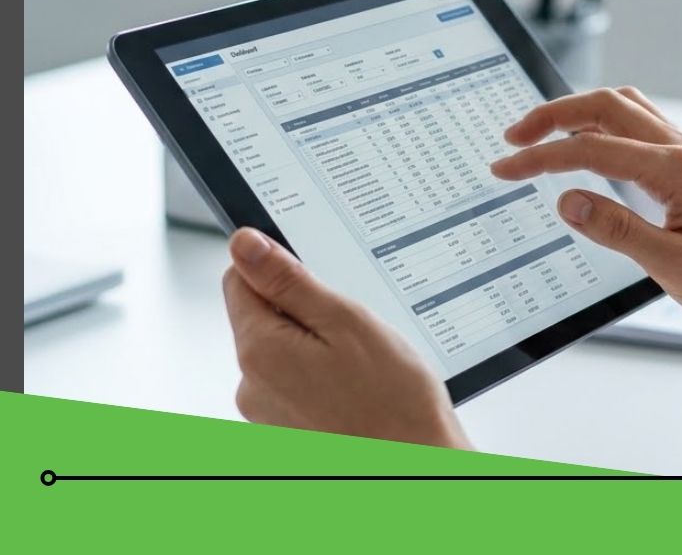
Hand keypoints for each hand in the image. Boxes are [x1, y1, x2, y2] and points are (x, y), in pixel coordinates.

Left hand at [222, 228, 470, 448]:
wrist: (415, 466)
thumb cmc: (392, 400)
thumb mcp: (345, 320)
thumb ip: (288, 280)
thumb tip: (244, 243)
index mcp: (260, 350)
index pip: (238, 279)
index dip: (279, 267)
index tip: (318, 279)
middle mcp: (251, 386)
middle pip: (261, 314)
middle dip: (304, 309)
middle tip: (353, 326)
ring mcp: (266, 414)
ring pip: (282, 348)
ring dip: (316, 343)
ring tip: (361, 363)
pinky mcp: (286, 430)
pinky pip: (295, 381)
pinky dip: (322, 374)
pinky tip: (356, 386)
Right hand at [491, 87, 681, 334]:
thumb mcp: (672, 266)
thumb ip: (617, 230)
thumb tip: (568, 201)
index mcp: (677, 170)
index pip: (594, 149)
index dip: (543, 156)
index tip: (508, 167)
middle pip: (607, 105)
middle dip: (554, 115)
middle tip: (515, 137)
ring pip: (623, 107)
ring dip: (577, 112)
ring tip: (541, 134)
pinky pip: (637, 124)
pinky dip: (601, 124)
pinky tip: (586, 144)